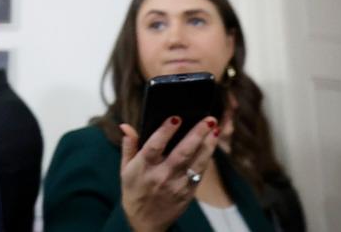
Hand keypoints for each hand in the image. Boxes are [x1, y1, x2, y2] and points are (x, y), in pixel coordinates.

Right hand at [118, 116, 219, 231]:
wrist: (146, 222)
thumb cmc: (134, 191)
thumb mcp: (125, 169)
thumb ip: (128, 146)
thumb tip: (125, 126)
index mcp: (143, 168)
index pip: (154, 146)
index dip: (165, 132)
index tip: (175, 118)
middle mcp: (161, 176)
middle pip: (182, 153)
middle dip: (197, 134)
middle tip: (208, 120)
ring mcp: (177, 185)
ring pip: (196, 162)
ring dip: (208, 145)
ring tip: (215, 129)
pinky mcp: (189, 192)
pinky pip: (200, 172)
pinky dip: (207, 157)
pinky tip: (211, 145)